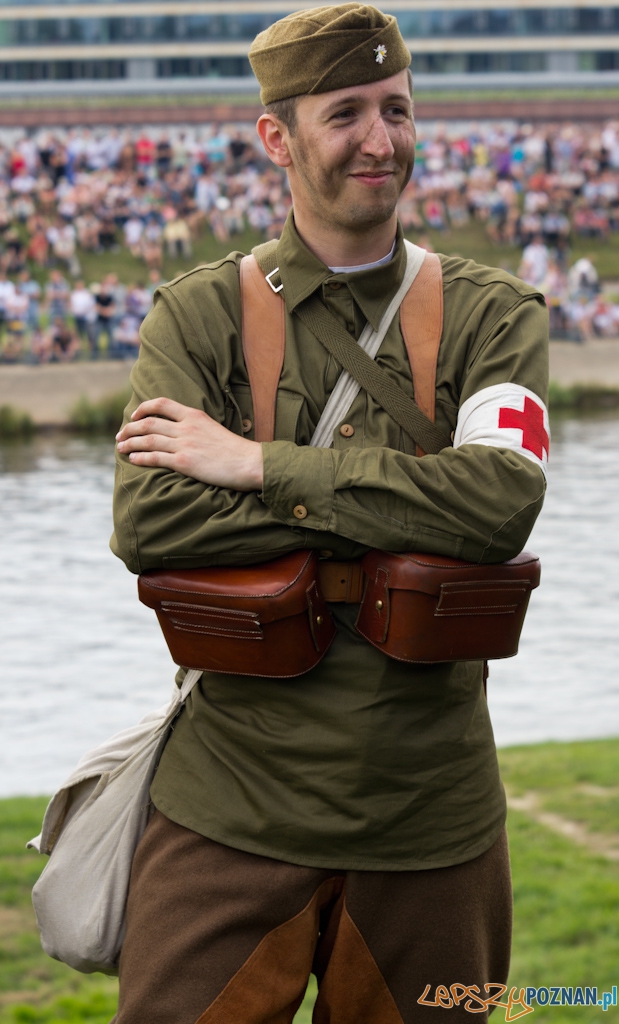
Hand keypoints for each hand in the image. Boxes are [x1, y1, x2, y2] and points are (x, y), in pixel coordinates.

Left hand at [116, 397, 262, 490]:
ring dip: (130, 443)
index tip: (134, 415)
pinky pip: (156, 457)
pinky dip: (140, 457)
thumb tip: (183, 432)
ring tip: (120, 448)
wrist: (249, 462)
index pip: (162, 404)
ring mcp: (185, 444)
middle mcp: (187, 427)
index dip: (143, 408)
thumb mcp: (214, 429)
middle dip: (130, 428)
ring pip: (148, 439)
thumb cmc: (236, 450)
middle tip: (120, 435)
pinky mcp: (185, 462)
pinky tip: (133, 458)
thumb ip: (197, 427)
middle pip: (149, 422)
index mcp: (194, 415)